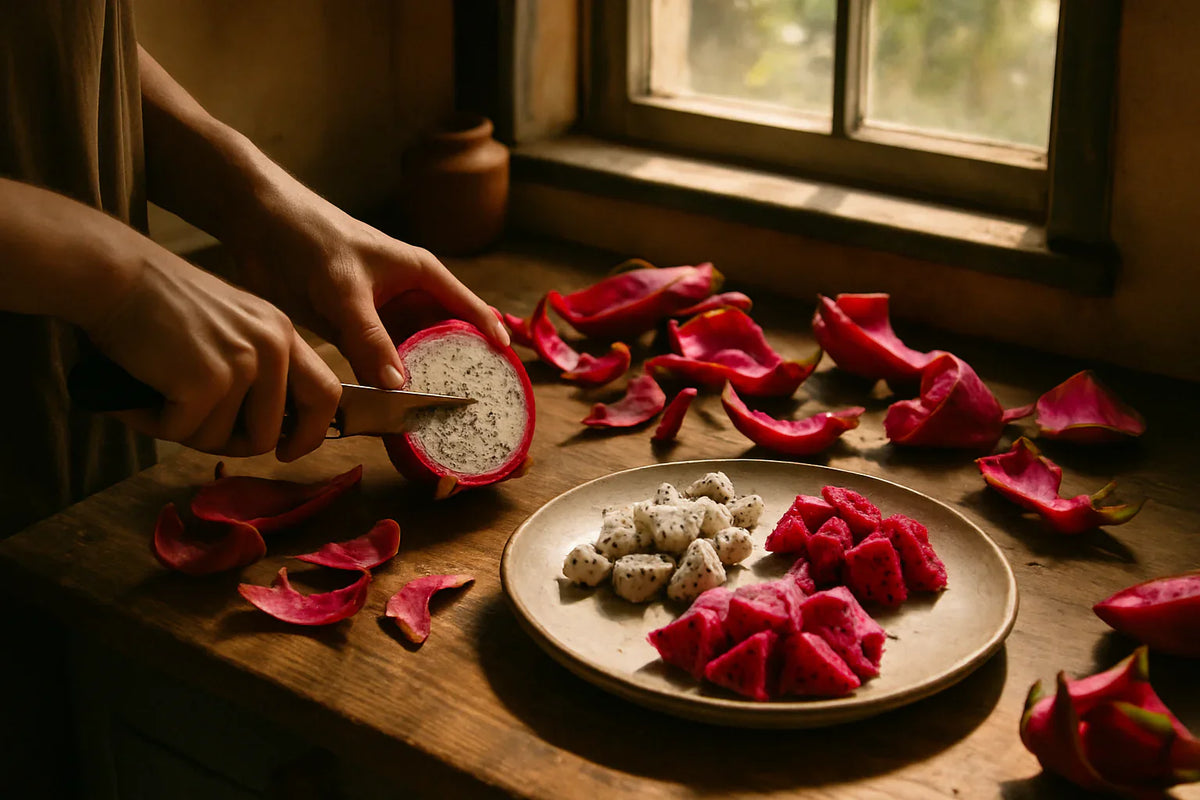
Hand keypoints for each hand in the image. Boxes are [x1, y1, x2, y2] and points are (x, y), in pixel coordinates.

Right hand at [85, 248, 341, 461]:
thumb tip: (270, 432)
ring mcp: (242, 364)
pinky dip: (154, 424)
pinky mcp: (206, 381)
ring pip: (222, 440)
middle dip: (232, 445)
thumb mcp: (232, 327)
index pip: (326, 394)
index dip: (311, 434)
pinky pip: (183, 433)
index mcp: (283, 333)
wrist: (117, 275)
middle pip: (271, 434)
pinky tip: (138, 397)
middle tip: (196, 430)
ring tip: (158, 398)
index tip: (287, 452)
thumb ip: (258, 368)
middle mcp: (272, 347)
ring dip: (185, 431)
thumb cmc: (161, 304)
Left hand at [225, 179, 508, 389]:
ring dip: (420, 383)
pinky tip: (391, 413)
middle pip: (446, 339)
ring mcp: (382, 317)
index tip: (507, 374)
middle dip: (457, 371)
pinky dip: (386, 387)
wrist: (256, 224)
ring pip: (413, 356)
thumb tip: (398, 388)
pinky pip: (380, 364)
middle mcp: (409, 297)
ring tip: (434, 422)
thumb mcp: (343, 289)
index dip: (491, 339)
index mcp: (422, 274)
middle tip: (468, 413)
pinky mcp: (355, 332)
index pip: (470, 310)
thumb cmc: (310, 238)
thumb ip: (369, 338)